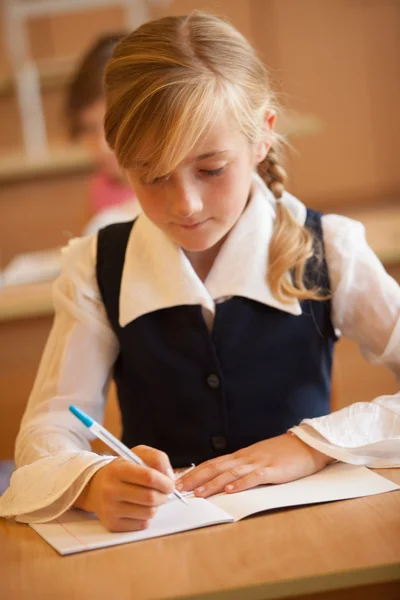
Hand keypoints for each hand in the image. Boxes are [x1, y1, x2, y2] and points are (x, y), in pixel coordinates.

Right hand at [75, 445, 174, 531]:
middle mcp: (111, 489)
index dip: (165, 482)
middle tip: (164, 493)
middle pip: (150, 497)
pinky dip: (147, 517)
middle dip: (163, 496)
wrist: (95, 487)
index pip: (149, 477)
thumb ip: (157, 459)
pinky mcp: (112, 524)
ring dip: (156, 506)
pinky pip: (142, 524)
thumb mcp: (137, 454)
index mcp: (118, 469)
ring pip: (148, 513)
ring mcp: (110, 509)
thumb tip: (170, 478)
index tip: (170, 484)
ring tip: (151, 499)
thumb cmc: (122, 469)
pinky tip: (140, 508)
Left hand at [176, 433, 332, 497]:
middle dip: (195, 478)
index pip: (212, 463)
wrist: (306, 444)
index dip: (194, 472)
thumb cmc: (283, 453)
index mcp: (240, 456)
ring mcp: (258, 463)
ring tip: (198, 493)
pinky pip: (254, 478)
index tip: (179, 481)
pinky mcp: (272, 471)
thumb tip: (223, 478)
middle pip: (215, 467)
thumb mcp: (258, 458)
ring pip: (230, 474)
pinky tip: (230, 490)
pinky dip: (240, 484)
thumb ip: (242, 466)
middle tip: (178, 489)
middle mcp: (245, 458)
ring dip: (212, 483)